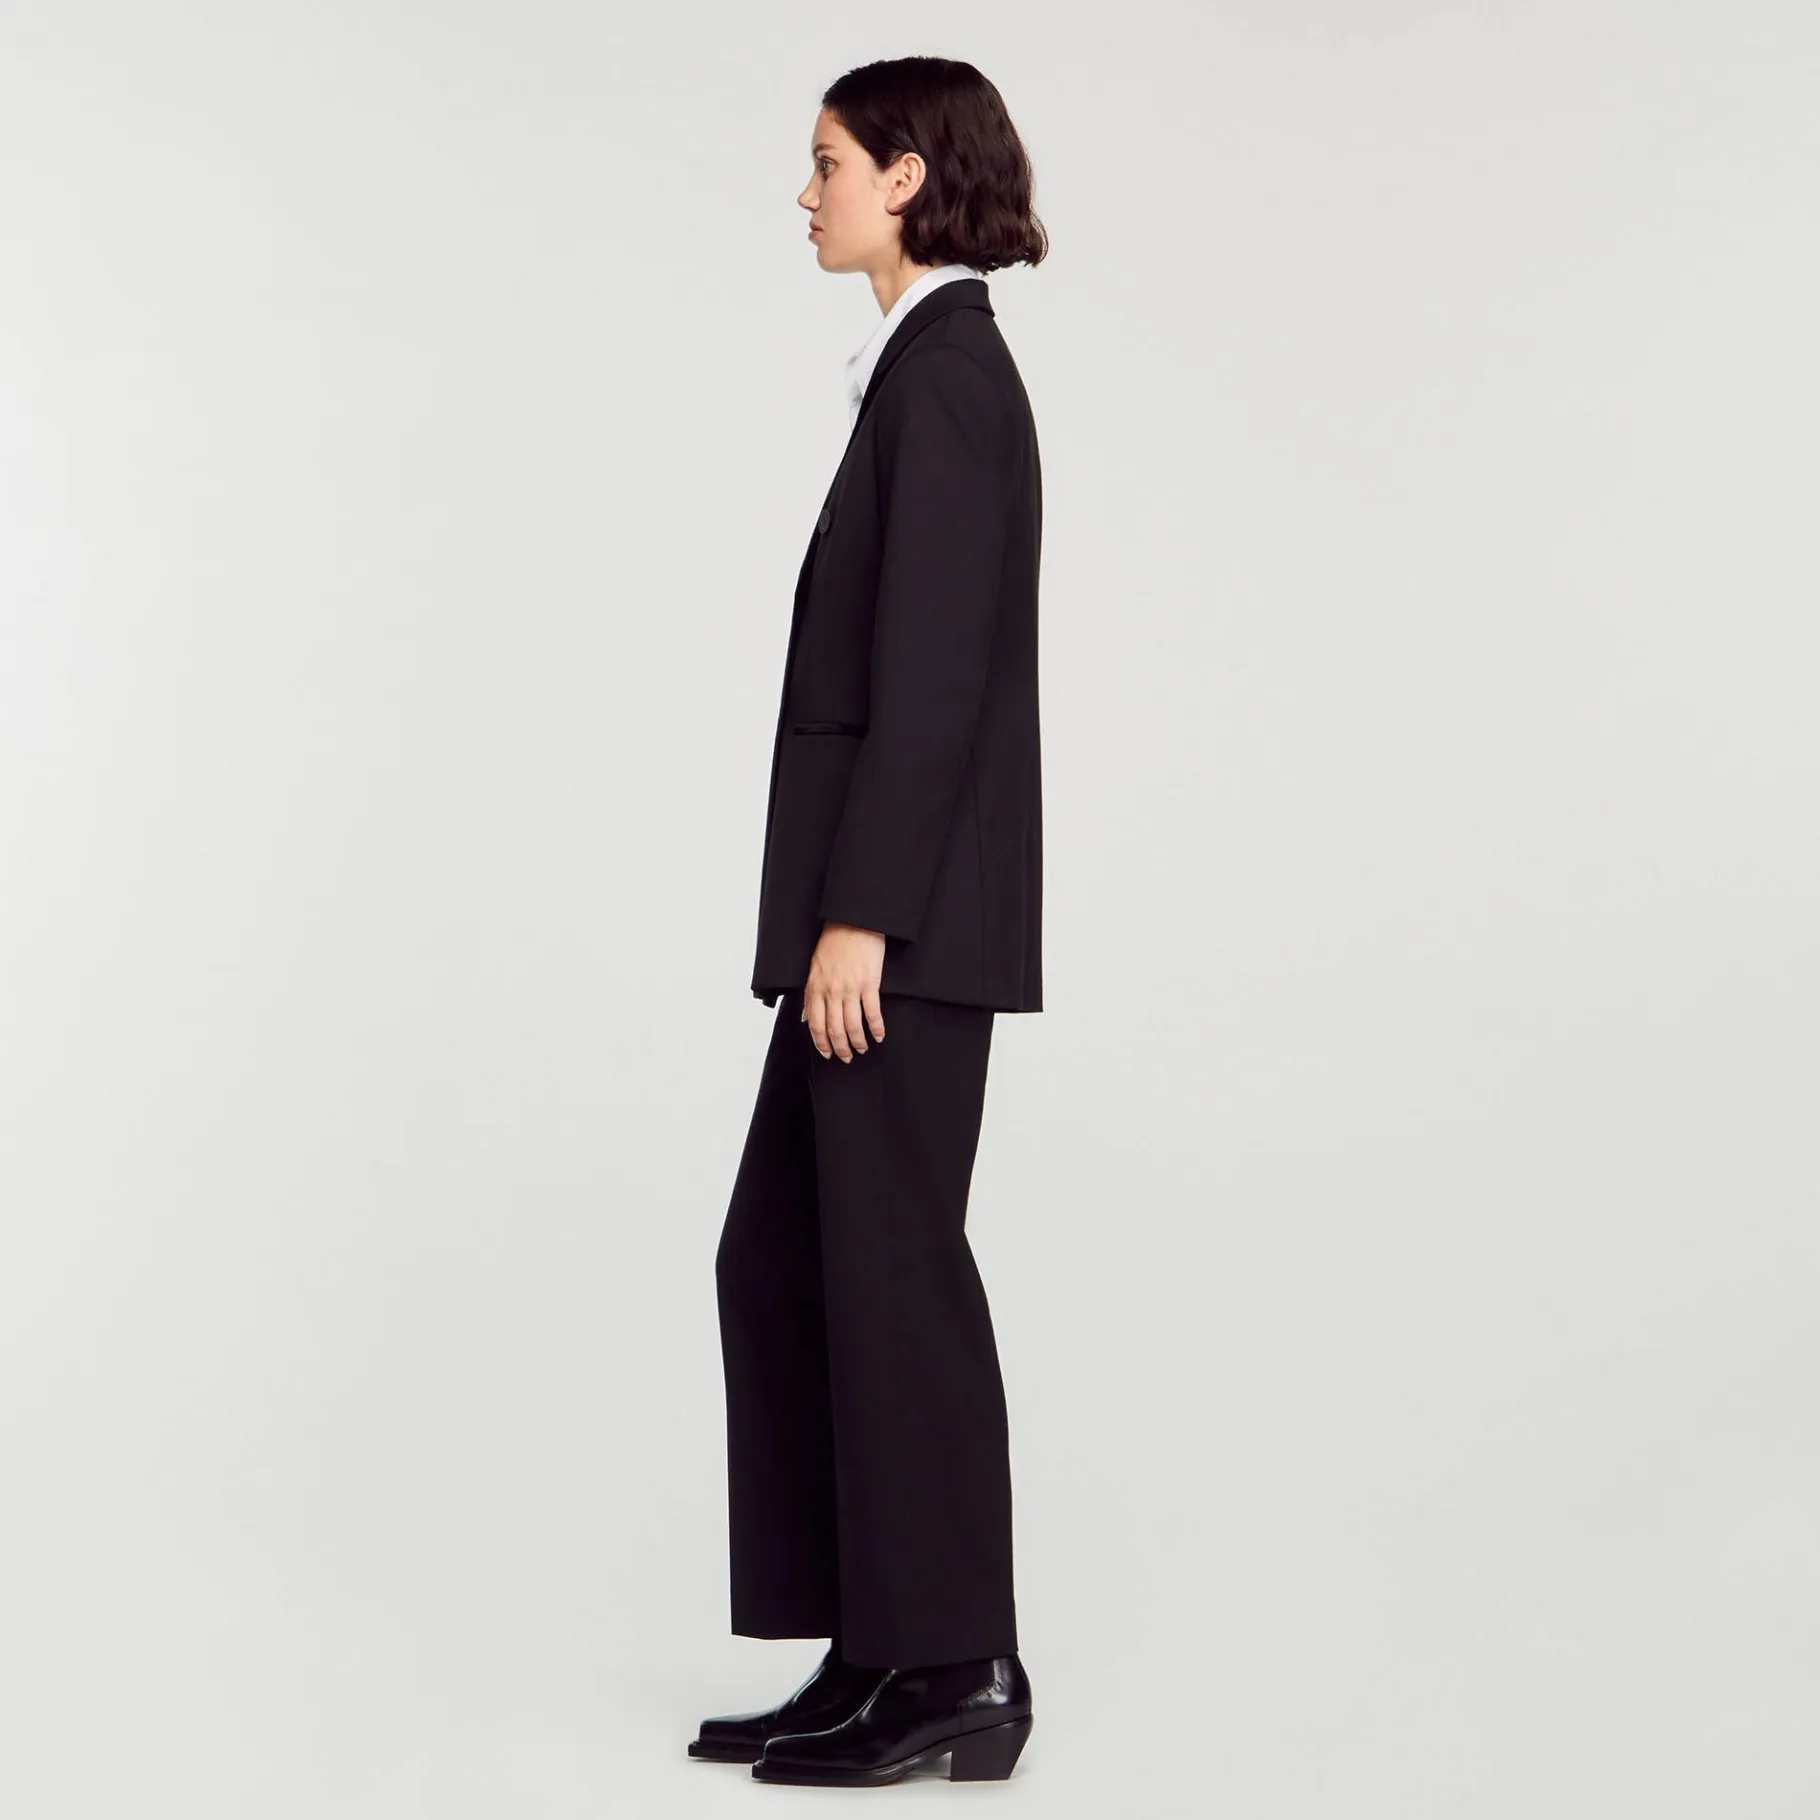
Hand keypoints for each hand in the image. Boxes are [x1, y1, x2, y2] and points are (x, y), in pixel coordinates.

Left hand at [802, 922, 887, 1060]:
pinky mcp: (869, 984)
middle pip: (834, 1029)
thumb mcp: (814, 969)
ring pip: (852, 1025)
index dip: (822, 1044)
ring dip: (858, 1042)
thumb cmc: (834, 943)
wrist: (853, 922)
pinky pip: (872, 1013)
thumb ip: (810, 996)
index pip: (816, 1025)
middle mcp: (831, 992)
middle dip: (840, 1048)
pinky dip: (876, 1028)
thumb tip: (805, 1019)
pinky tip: (879, 1036)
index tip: (827, 1054)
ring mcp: (850, 988)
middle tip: (846, 1058)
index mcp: (816, 988)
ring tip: (862, 1049)